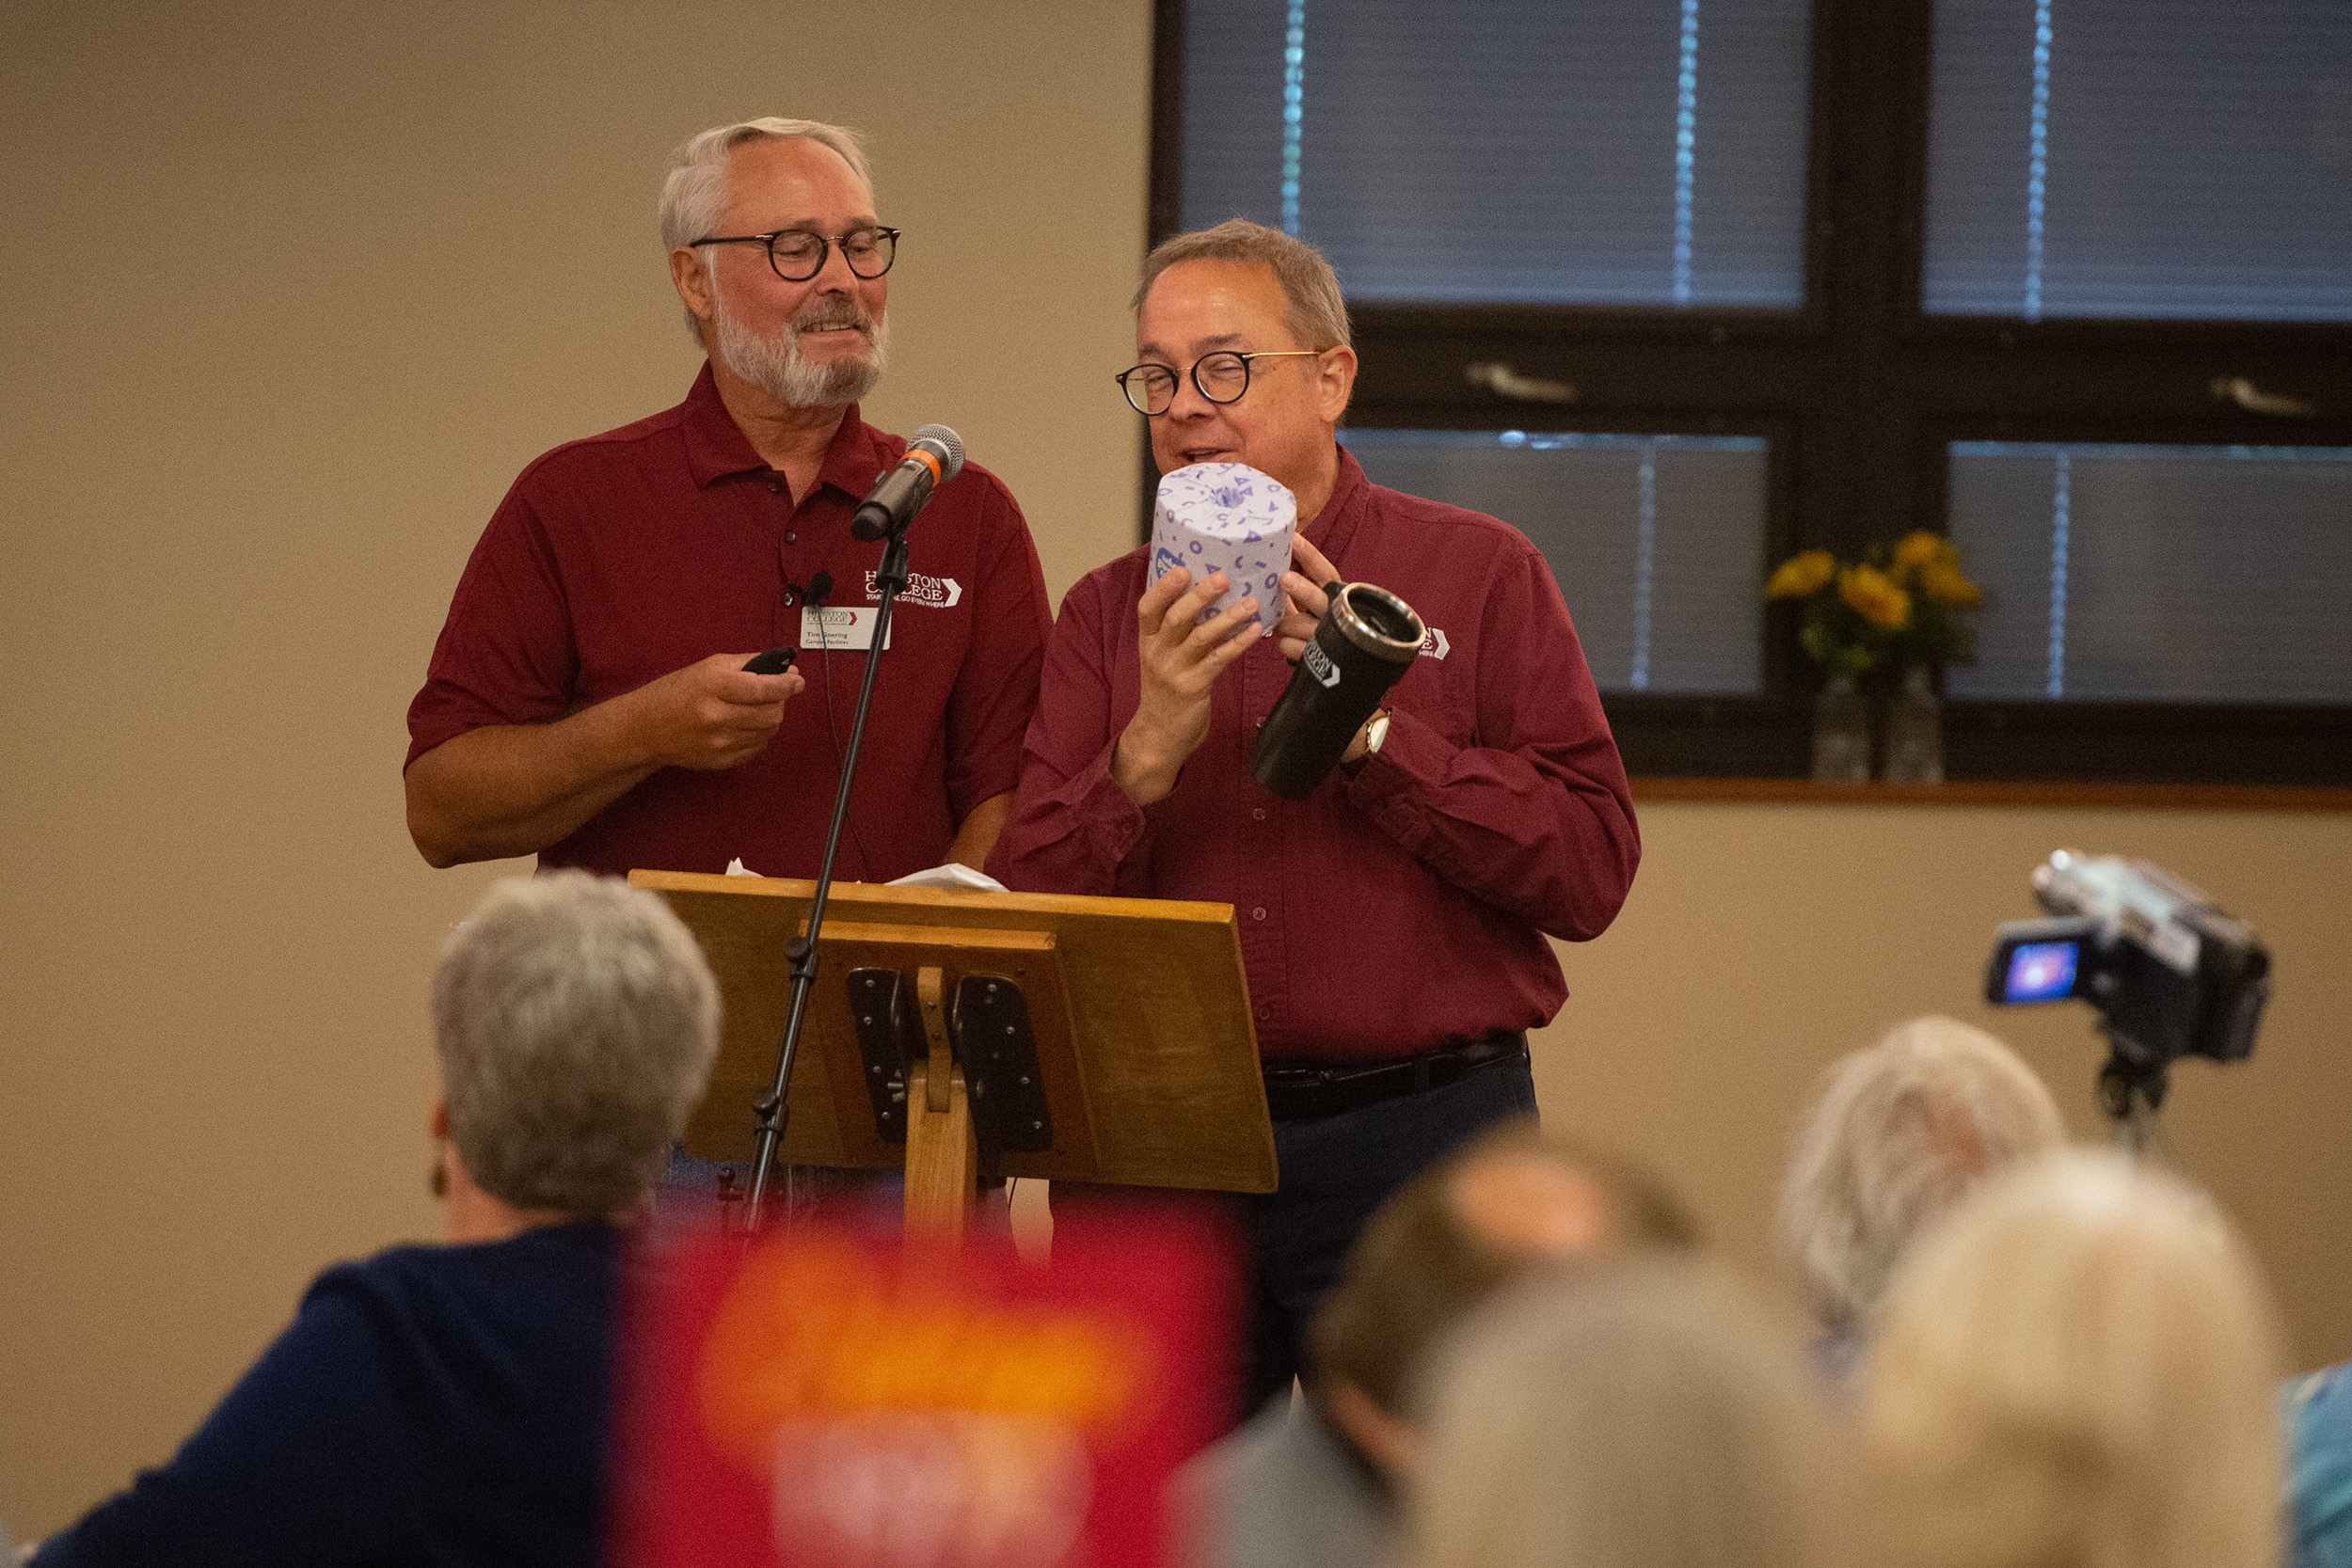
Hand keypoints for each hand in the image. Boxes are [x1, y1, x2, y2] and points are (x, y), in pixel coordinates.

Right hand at [627, 652, 803, 769]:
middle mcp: (716, 716)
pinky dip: (758, 735)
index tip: (797, 680)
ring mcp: (718, 743)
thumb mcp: (708, 667)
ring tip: (754, 708)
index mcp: (713, 686)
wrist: (645, 728)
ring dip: (770, 718)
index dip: (787, 684)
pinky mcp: (720, 761)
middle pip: (772, 713)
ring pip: (768, 731)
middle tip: (772, 694)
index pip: (764, 688)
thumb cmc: (677, 693)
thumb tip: (785, 666)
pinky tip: (743, 725)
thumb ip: (748, 664)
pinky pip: (757, 748)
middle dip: (779, 702)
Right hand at [1113, 566, 1261, 804]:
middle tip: (1222, 577)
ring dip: (1227, 617)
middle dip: (1199, 595)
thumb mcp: (1161, 656)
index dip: (1163, 587)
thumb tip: (1205, 594)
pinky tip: (1256, 630)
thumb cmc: (1166, 688)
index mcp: (1148, 640)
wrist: (1160, 734)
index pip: (1147, 608)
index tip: (1182, 568)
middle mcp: (1157, 653)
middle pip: (1176, 618)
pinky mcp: (1194, 687)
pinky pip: (1219, 660)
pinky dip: (1238, 643)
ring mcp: (1175, 671)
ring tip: (1251, 601)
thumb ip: (1176, 631)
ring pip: (1200, 637)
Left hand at [1276, 533, 1343, 663]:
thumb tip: (1270, 566)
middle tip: (1284, 578)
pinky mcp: (1319, 659)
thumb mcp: (1317, 605)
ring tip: (1277, 624)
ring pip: (1296, 625)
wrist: (1345, 670)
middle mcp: (1336, 615)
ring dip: (1283, 624)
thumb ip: (1300, 589)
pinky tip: (1289, 642)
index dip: (1311, 556)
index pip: (1326, 573)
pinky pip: (1290, 647)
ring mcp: (1329, 638)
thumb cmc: (1324, 628)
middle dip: (1302, 589)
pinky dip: (1285, 644)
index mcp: (1336, 597)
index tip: (1294, 539)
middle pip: (1319, 599)